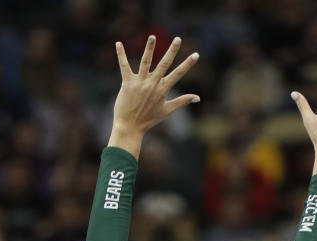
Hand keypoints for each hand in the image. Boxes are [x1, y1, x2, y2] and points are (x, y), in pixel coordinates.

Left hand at [109, 36, 199, 158]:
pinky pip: (124, 66)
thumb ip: (182, 101)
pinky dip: (121, 55)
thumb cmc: (149, 119)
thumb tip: (198, 98)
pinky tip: (118, 43)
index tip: (196, 54)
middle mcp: (153, 84)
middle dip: (172, 51)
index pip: (178, 74)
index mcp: (163, 90)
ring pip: (145, 62)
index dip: (188, 64)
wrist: (130, 126)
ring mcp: (140, 83)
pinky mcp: (127, 83)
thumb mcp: (168, 110)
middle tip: (178, 39)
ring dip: (149, 48)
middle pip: (164, 64)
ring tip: (152, 36)